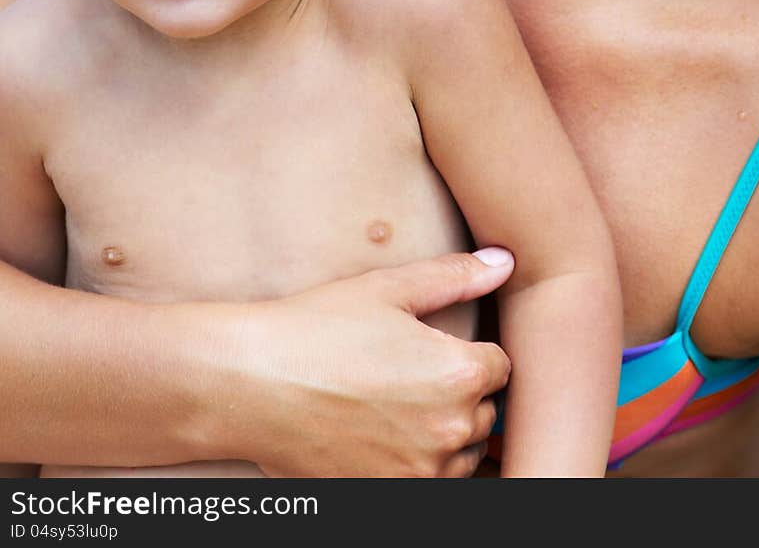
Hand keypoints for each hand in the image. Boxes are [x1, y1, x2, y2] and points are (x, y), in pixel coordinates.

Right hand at [228, 249, 513, 477]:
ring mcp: (421, 473)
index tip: (432, 347)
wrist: (251, 385)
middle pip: (485, 414)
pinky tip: (378, 436)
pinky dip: (414, 466)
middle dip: (459, 394)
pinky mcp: (391, 499)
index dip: (468, 352)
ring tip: (391, 404)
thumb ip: (455, 275)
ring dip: (442, 434)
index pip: (500, 367)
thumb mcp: (389, 289)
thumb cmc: (318, 329)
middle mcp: (450, 430)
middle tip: (406, 373)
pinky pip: (428, 485)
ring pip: (460, 455)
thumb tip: (505, 261)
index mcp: (459, 373)